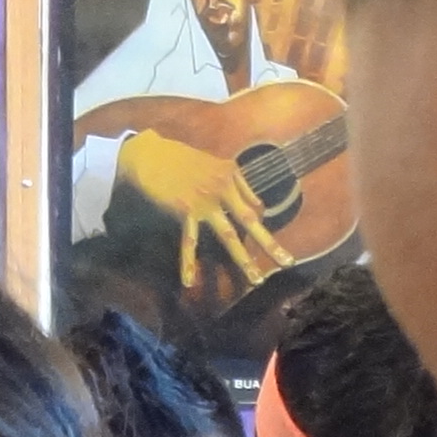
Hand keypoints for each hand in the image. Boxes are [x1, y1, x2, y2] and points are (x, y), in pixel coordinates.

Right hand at [114, 131, 285, 297]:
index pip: (253, 206)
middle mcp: (222, 188)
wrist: (149, 155)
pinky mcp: (185, 210)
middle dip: (269, 243)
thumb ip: (238, 183)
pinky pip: (190, 242)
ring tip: (256, 279)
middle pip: (250, 220)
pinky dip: (187, 262)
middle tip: (287, 262)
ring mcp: (204, 201)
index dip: (261, 227)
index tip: (274, 246)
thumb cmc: (180, 159)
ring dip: (243, 259)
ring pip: (228, 235)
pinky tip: (188, 282)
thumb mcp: (214, 165)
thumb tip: (258, 205)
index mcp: (231, 175)